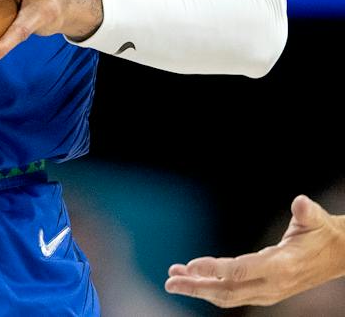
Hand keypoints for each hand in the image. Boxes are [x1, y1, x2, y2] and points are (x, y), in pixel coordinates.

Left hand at [165, 195, 344, 306]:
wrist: (338, 256)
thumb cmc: (322, 234)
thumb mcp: (316, 221)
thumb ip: (307, 214)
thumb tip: (301, 203)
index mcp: (282, 266)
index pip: (242, 271)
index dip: (215, 269)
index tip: (191, 265)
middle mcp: (273, 284)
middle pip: (229, 290)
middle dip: (197, 287)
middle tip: (170, 282)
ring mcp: (268, 293)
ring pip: (228, 296)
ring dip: (199, 289)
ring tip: (174, 280)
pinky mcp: (265, 294)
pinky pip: (234, 295)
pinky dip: (211, 289)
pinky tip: (194, 280)